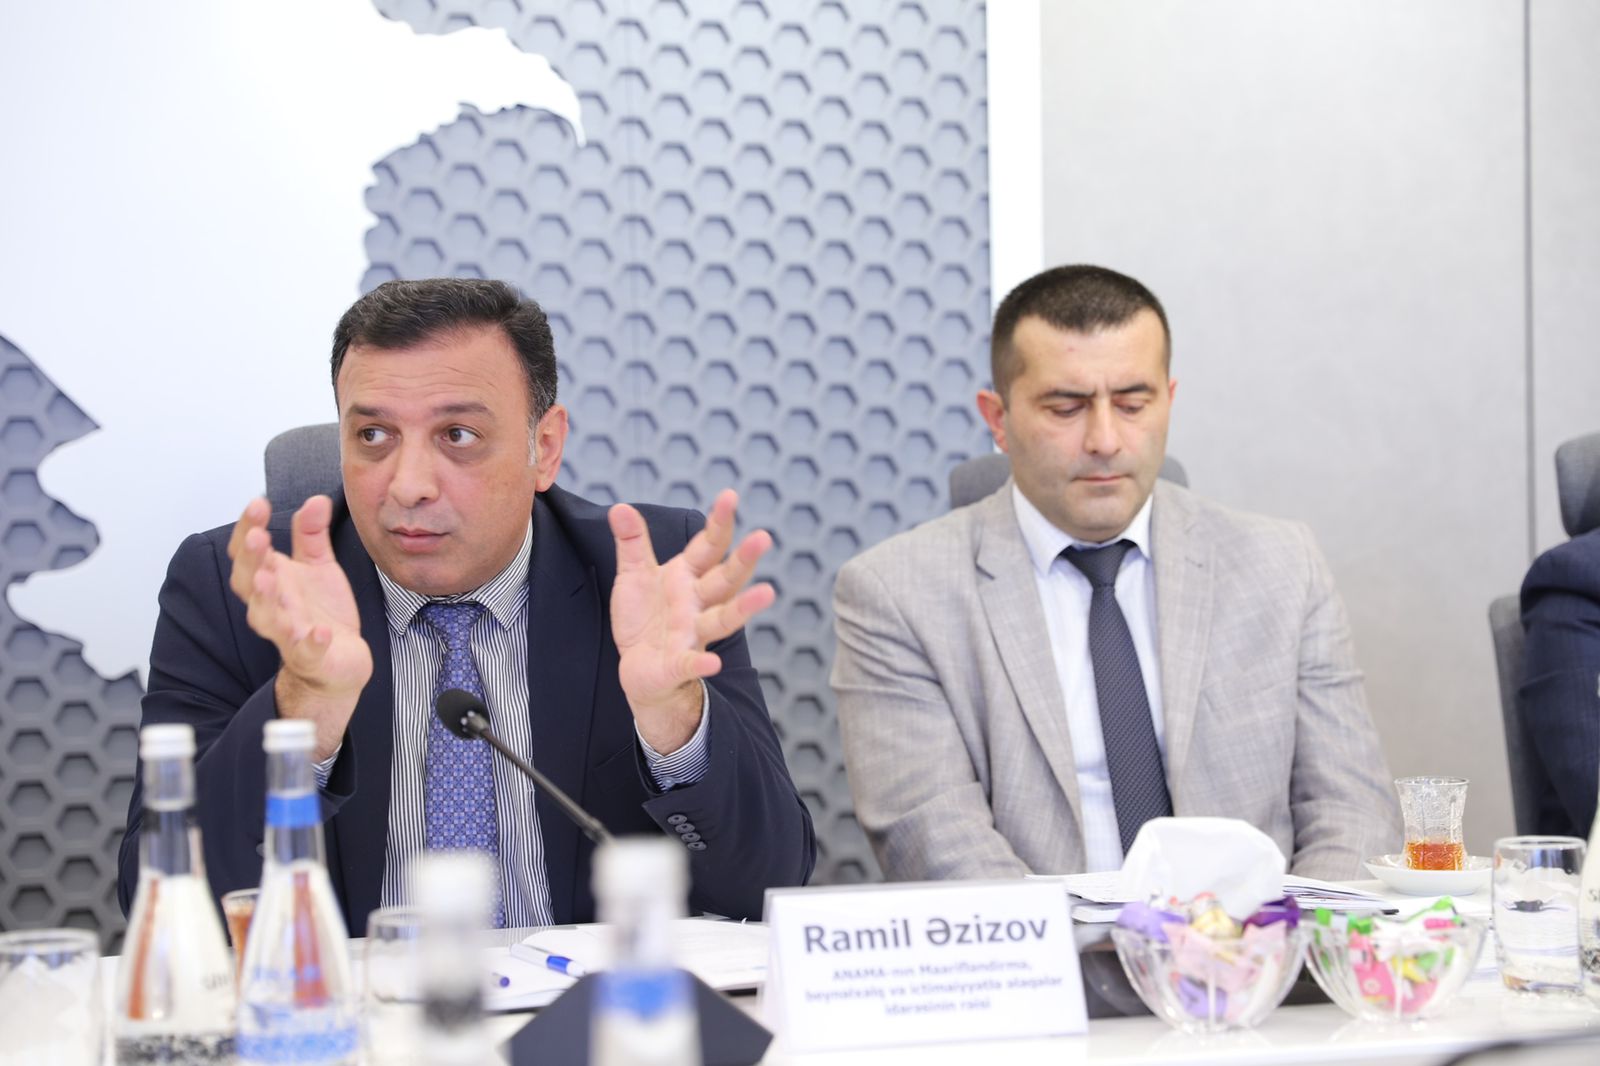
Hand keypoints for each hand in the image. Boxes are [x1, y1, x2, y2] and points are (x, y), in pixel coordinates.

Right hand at [226, 495, 372, 760]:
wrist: (340, 661)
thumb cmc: (320, 612)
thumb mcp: (318, 567)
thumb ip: (312, 534)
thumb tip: (316, 499)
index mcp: (271, 580)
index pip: (248, 553)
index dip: (249, 528)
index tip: (258, 502)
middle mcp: (271, 607)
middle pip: (249, 583)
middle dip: (251, 560)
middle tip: (257, 537)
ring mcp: (288, 634)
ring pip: (266, 618)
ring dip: (266, 599)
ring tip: (268, 578)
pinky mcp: (311, 658)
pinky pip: (306, 651)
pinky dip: (310, 642)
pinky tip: (319, 632)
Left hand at [609, 489, 774, 753]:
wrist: (639, 669)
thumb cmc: (645, 618)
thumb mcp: (635, 575)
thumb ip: (632, 542)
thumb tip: (620, 507)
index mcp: (687, 576)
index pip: (709, 545)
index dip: (719, 522)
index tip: (730, 496)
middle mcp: (697, 603)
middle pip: (725, 579)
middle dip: (744, 559)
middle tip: (763, 537)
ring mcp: (692, 633)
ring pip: (722, 618)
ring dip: (744, 608)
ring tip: (767, 593)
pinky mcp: (678, 663)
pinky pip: (691, 662)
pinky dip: (701, 663)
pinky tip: (712, 663)